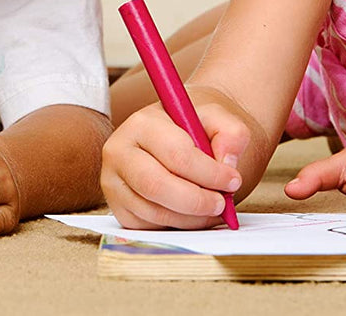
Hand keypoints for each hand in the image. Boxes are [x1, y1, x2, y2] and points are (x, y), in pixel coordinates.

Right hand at [100, 88, 248, 229]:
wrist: (180, 139)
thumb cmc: (197, 130)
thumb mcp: (220, 120)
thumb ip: (231, 133)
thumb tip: (226, 163)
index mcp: (142, 123)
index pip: (175, 154)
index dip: (209, 172)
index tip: (232, 180)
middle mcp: (119, 151)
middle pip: (156, 185)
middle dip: (196, 201)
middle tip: (222, 203)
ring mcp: (113, 182)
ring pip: (154, 211)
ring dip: (191, 217)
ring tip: (214, 208)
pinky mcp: (118, 207)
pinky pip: (148, 226)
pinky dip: (177, 226)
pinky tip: (194, 213)